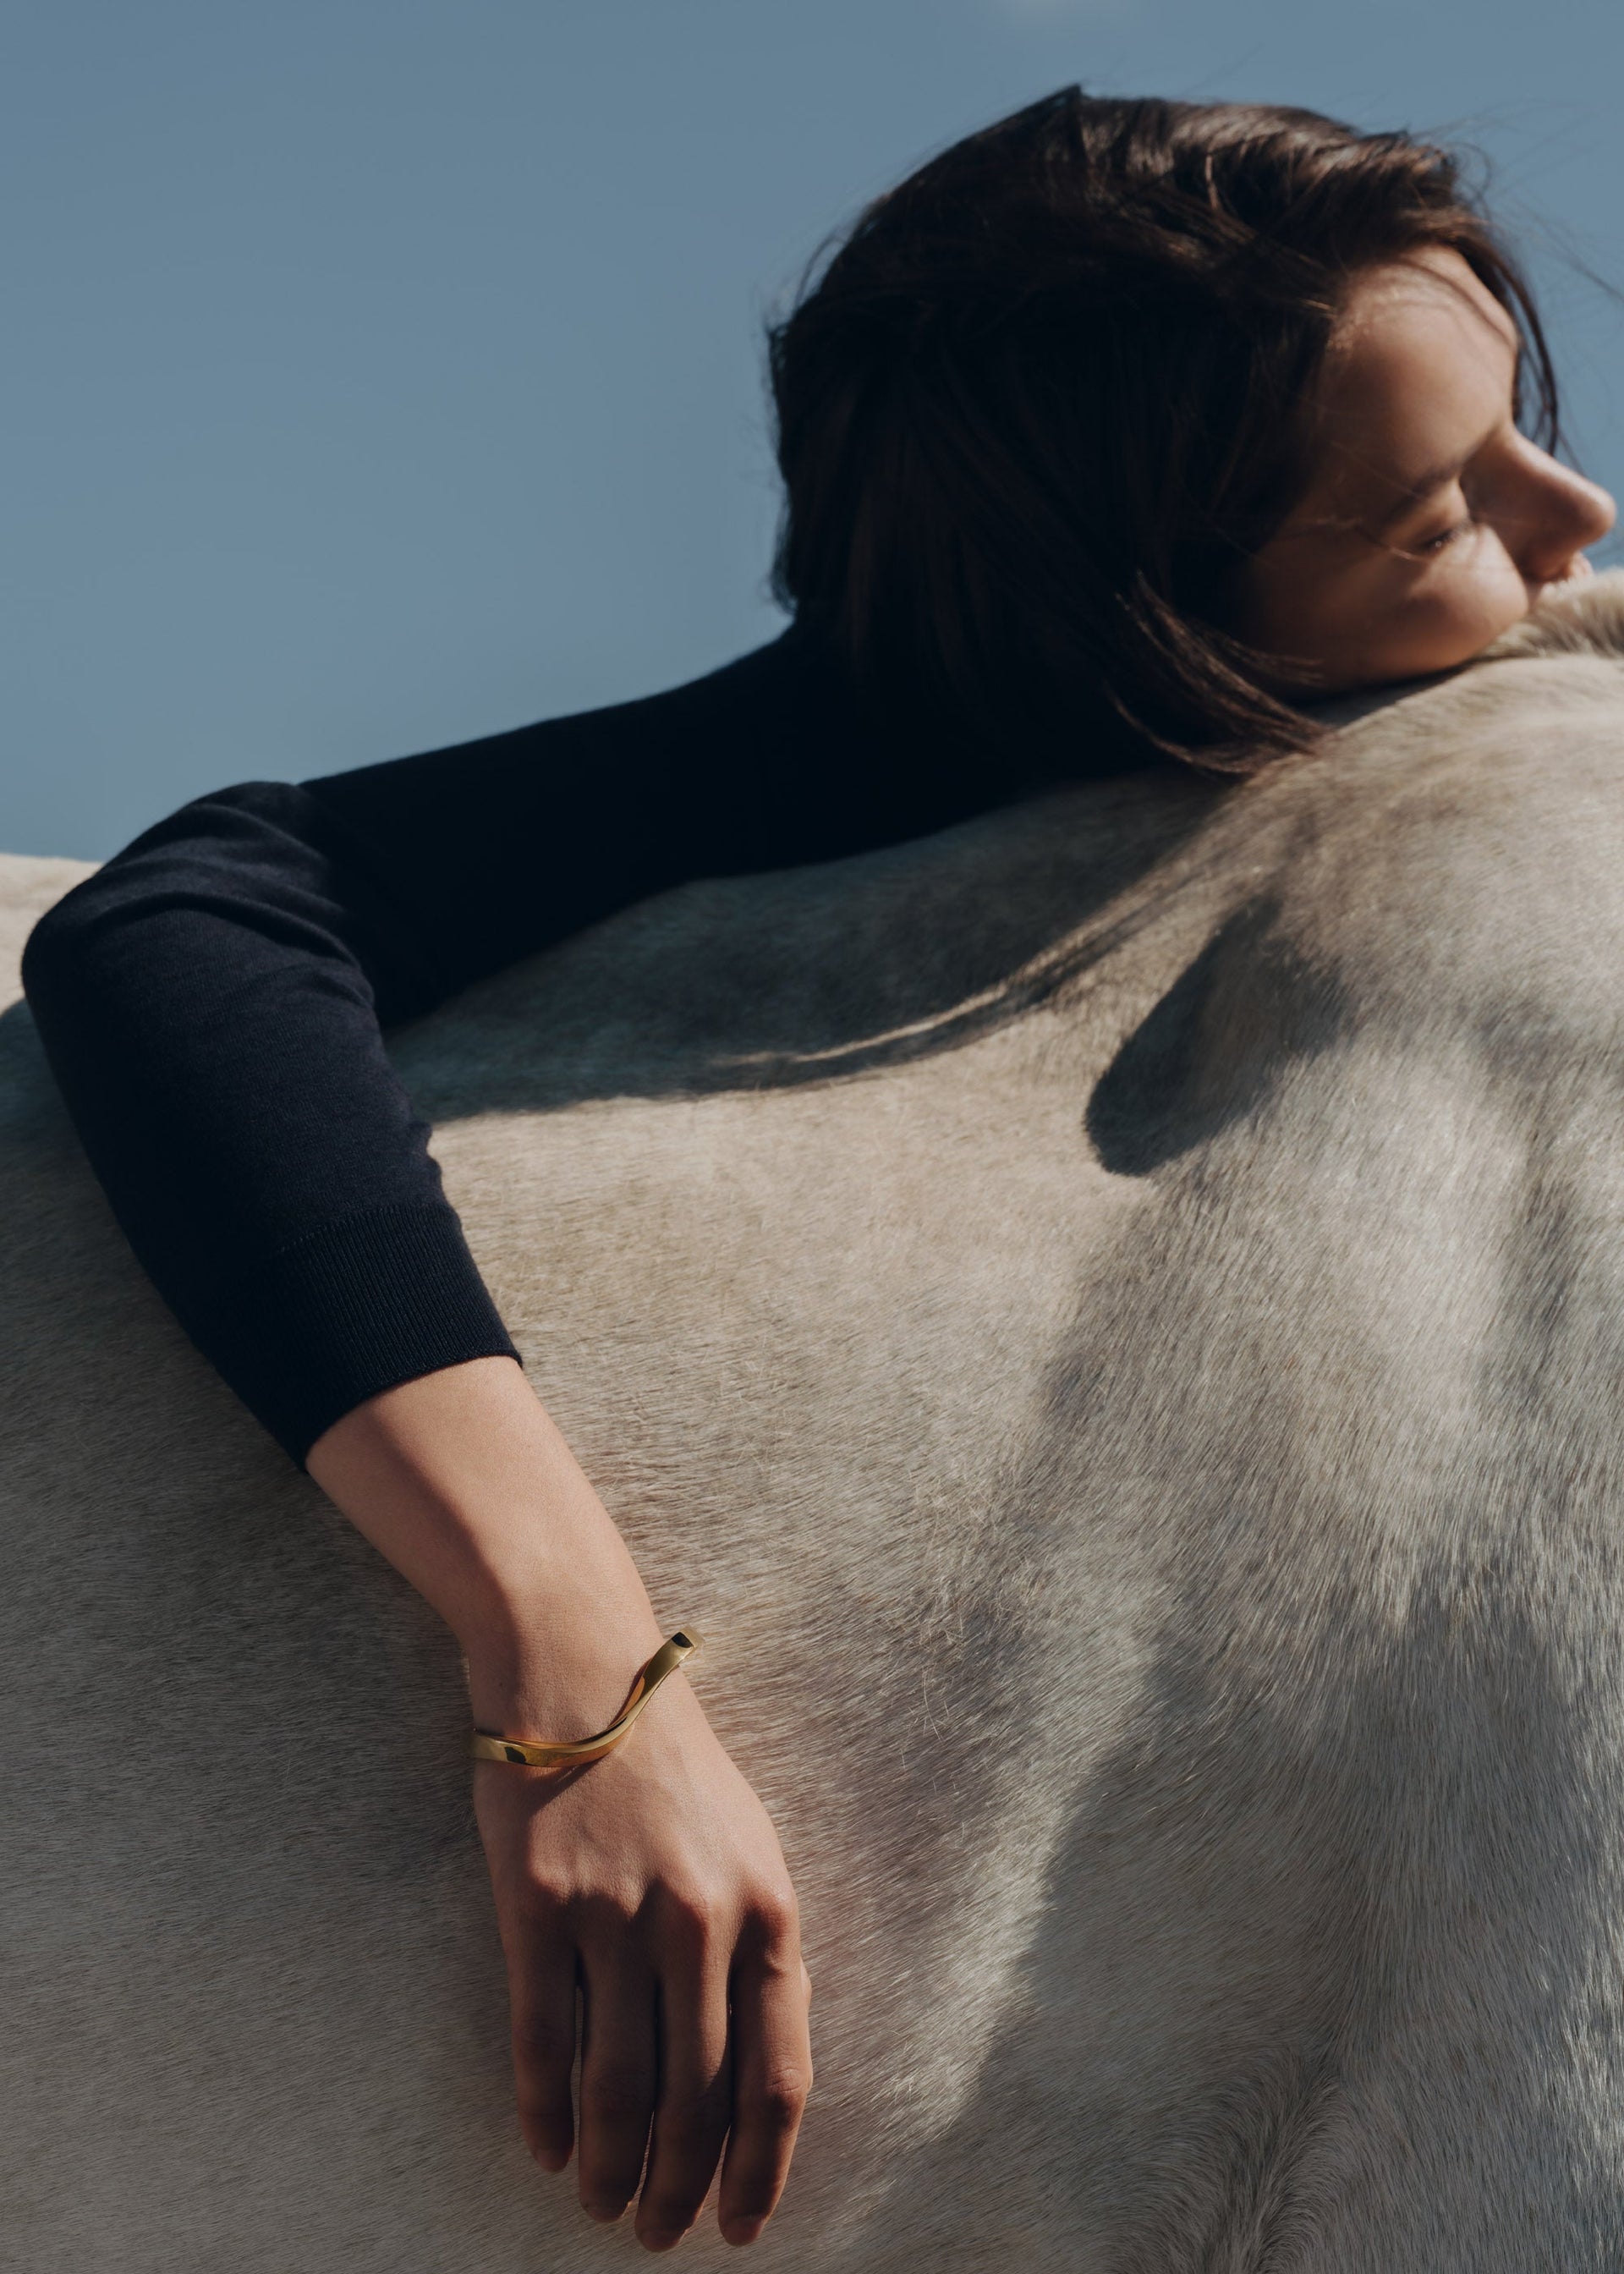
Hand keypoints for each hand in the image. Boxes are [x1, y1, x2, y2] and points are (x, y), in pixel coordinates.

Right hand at [472, 1648, 811, 2248]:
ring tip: (601, 2204)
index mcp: (768, 1910)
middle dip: (679, 2188)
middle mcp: (700, 1922)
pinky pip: (544, 2039)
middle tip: (658, 2232)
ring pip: (618, 2087)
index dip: (761, 2170)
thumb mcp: (748, 1847)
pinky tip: (546, 2150)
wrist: (580, 1673)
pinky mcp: (539, 1906)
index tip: (741, 2228)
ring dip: (611, 2167)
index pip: (777, 2078)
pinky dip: (544, 2113)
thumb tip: (756, 2076)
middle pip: (696, 2101)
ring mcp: (616, 1915)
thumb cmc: (670, 1767)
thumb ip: (758, 1950)